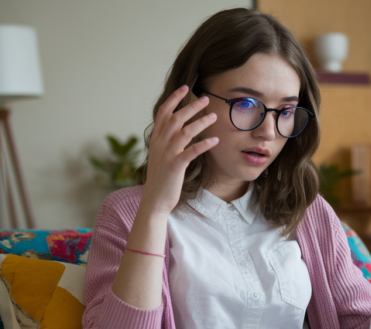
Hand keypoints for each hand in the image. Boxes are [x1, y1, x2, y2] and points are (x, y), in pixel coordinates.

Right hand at [141, 85, 218, 214]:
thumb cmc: (161, 178)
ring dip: (201, 122)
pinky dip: (204, 144)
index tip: (186, 88)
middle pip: (176, 118)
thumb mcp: (161, 155)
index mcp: (156, 139)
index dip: (174, 99)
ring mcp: (167, 154)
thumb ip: (168, 140)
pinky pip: (191, 151)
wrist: (155, 200)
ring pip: (184, 132)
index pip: (163, 113)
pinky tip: (215, 140)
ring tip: (215, 116)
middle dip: (191, 106)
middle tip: (207, 98)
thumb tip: (180, 129)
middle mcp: (160, 143)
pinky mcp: (175, 166)